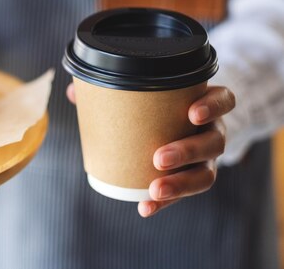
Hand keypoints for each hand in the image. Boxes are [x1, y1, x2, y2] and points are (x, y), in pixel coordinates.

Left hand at [65, 84, 235, 216]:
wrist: (179, 127)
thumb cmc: (158, 106)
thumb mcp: (145, 93)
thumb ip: (112, 88)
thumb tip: (74, 92)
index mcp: (205, 104)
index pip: (223, 100)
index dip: (213, 106)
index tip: (192, 113)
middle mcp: (213, 131)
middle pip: (214, 142)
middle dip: (188, 152)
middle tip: (158, 158)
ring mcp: (207, 159)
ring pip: (207, 174)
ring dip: (181, 184)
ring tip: (154, 189)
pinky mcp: (193, 179)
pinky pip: (185, 195)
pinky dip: (164, 203)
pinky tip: (145, 208)